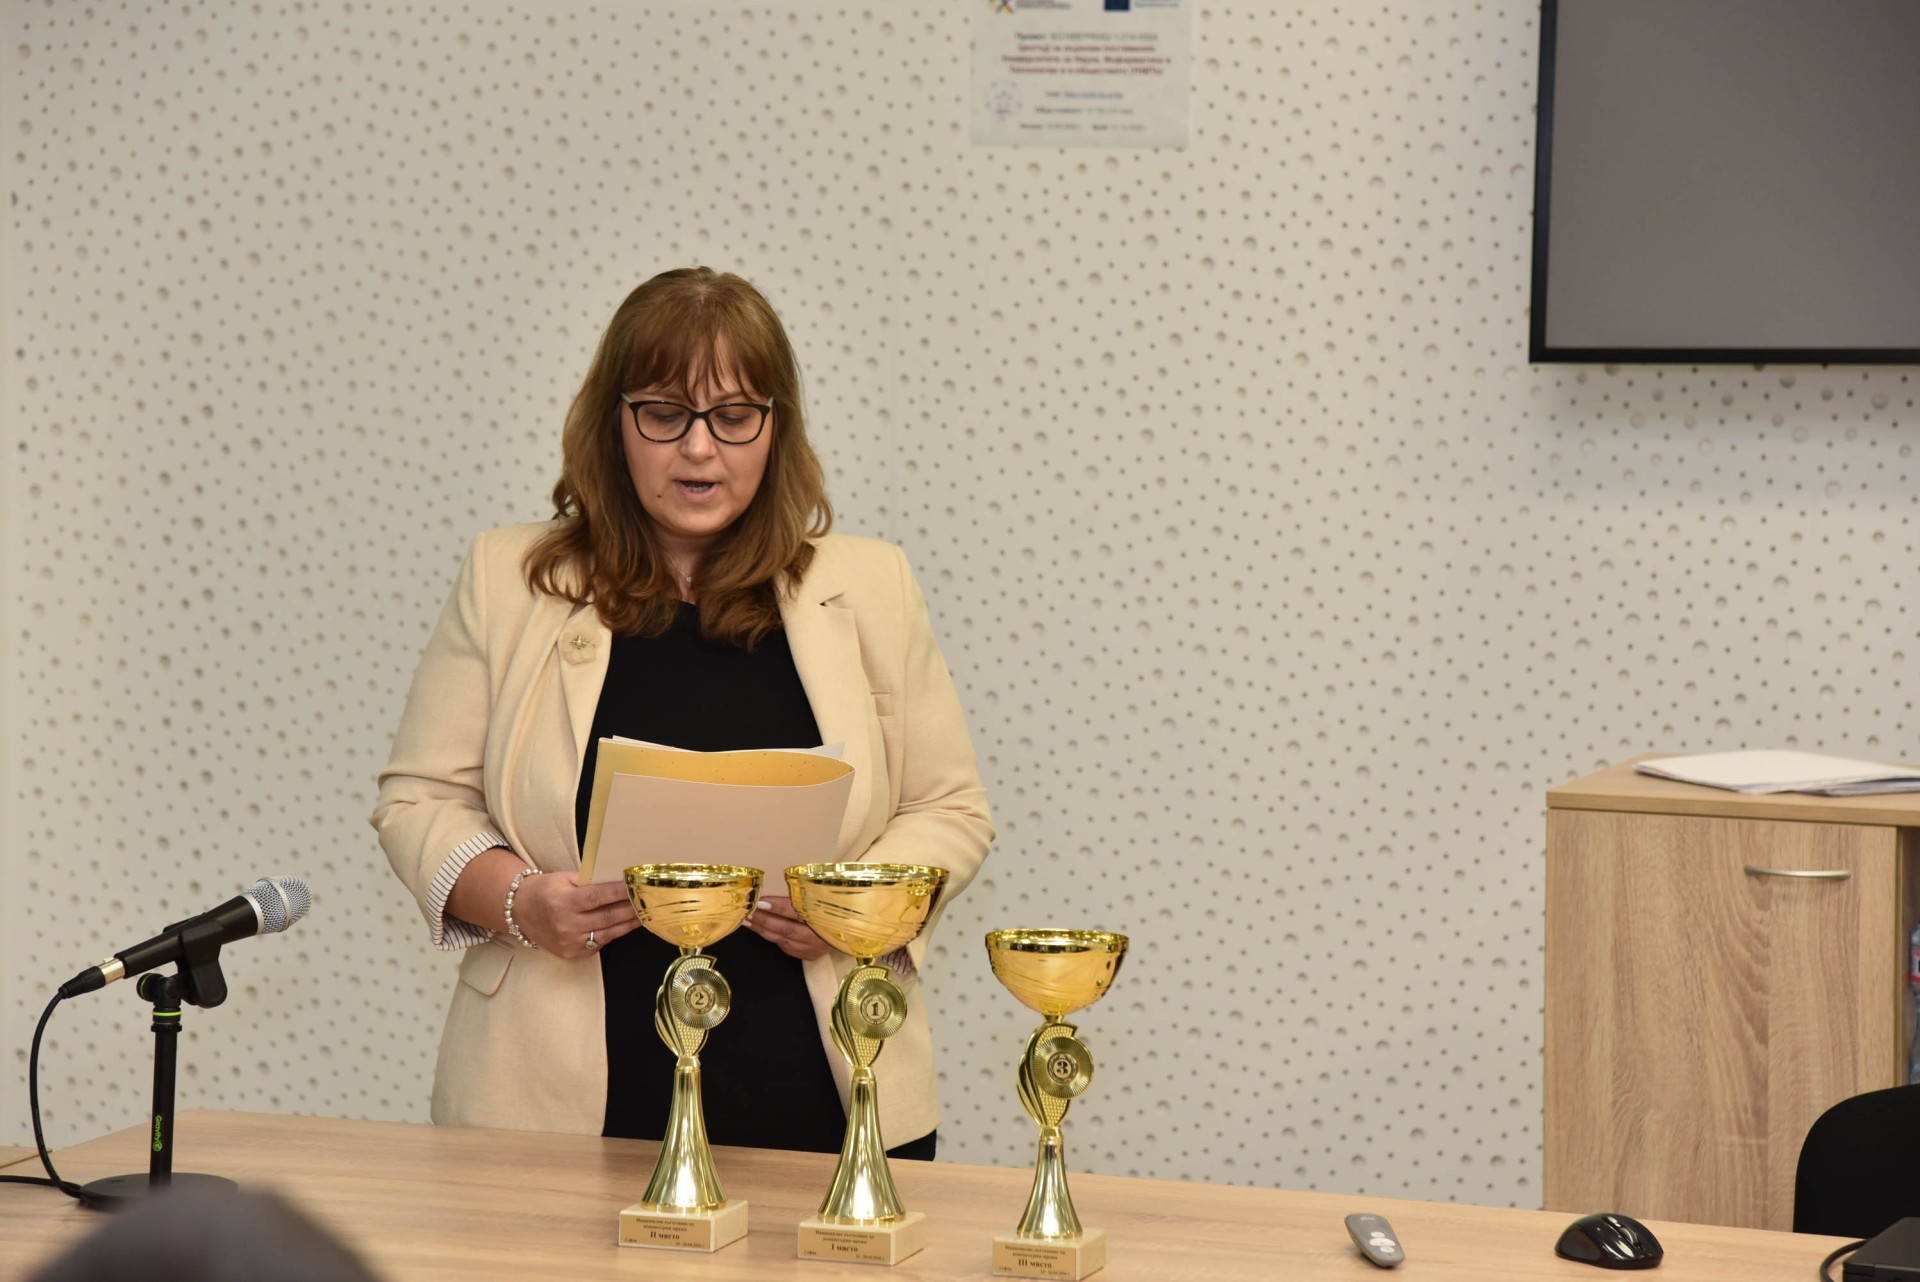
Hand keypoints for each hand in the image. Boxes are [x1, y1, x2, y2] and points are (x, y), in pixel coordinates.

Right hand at [514, 873, 641, 959]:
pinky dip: (614, 933)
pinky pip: (600, 943)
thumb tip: (620, 881)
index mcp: (562, 902)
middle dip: (631, 909)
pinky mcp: (572, 954)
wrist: (521, 912)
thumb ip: (590, 882)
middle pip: (607, 917)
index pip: (597, 897)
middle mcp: (566, 925)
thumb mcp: (564, 879)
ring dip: (629, 923)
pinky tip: (626, 924)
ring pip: (608, 933)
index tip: (637, 886)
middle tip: (649, 900)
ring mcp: (569, 943)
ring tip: (645, 913)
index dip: (619, 892)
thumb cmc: (546, 890)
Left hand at [743, 895, 832, 960]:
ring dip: (763, 930)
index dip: (778, 907)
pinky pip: (786, 946)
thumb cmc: (836, 908)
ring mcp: (813, 948)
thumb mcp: (824, 897)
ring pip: (782, 939)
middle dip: (763, 920)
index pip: (796, 912)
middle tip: (747, 911)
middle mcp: (818, 936)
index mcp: (824, 917)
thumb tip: (784, 887)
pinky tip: (761, 929)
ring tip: (748, 920)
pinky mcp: (809, 955)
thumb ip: (806, 894)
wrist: (852, 930)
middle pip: (786, 928)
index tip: (760, 902)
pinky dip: (772, 937)